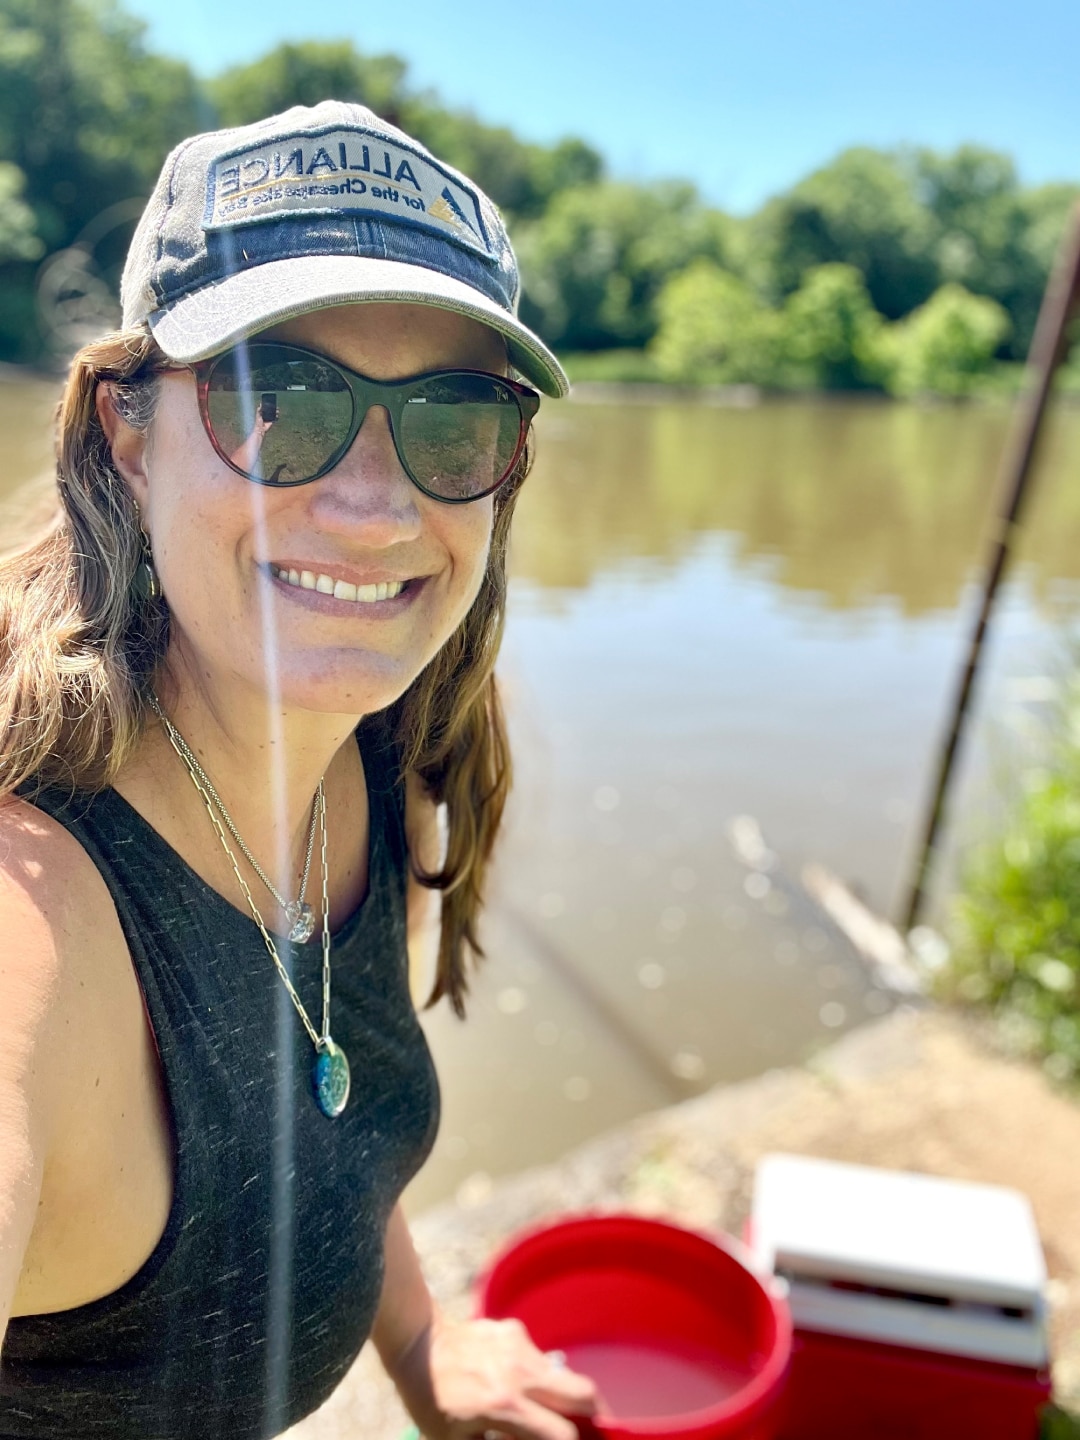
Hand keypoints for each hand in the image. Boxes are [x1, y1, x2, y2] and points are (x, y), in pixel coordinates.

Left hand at [399, 1315, 597, 1439]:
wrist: (417, 1343)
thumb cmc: (431, 1400)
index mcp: (505, 1407)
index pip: (562, 1434)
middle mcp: (520, 1374)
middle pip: (584, 1393)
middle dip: (592, 1413)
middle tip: (585, 1426)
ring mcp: (520, 1347)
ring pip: (565, 1372)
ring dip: (562, 1393)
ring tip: (540, 1404)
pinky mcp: (514, 1329)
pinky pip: (538, 1357)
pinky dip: (535, 1373)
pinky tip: (511, 1377)